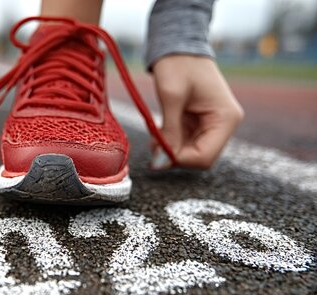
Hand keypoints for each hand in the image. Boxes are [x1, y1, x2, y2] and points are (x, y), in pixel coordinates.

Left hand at [150, 55, 243, 169]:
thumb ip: (169, 132)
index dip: (180, 160)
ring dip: (171, 149)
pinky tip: (159, 133)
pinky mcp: (200, 123)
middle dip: (175, 155)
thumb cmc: (178, 65)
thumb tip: (161, 162)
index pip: (205, 157)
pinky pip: (186, 142)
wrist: (178, 46)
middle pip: (199, 158)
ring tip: (155, 136)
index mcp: (226, 118)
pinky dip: (171, 142)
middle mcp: (224, 124)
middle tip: (154, 145)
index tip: (158, 152)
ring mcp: (213, 124)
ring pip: (191, 152)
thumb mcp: (171, 97)